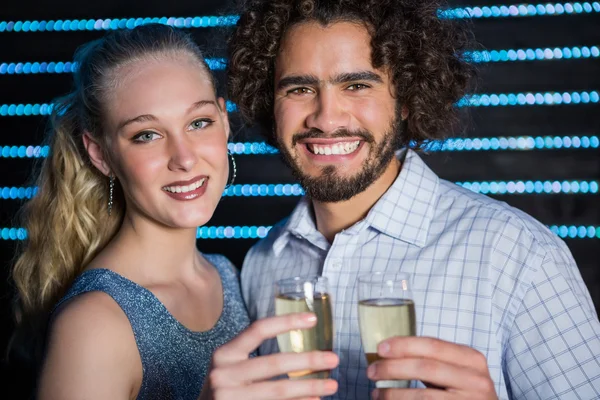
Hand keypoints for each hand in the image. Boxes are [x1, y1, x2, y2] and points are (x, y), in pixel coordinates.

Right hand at [200, 312, 338, 399]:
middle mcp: (223, 374)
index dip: (286, 322)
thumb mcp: (229, 367)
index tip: (313, 319)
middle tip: (333, 359)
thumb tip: (302, 351)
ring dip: (310, 387)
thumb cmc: (224, 388)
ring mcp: (229, 398)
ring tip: (333, 385)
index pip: (258, 330)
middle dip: (308, 360)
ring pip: (279, 392)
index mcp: (224, 354)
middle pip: (274, 363)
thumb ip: (254, 357)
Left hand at [367, 336, 496, 398]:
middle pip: (425, 368)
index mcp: (471, 359)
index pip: (432, 345)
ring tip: (376, 393)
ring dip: (393, 393)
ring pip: (423, 396)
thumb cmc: (464, 393)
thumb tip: (389, 353)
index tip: (380, 348)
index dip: (403, 345)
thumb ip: (432, 360)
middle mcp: (475, 380)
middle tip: (371, 371)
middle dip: (393, 368)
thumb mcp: (456, 371)